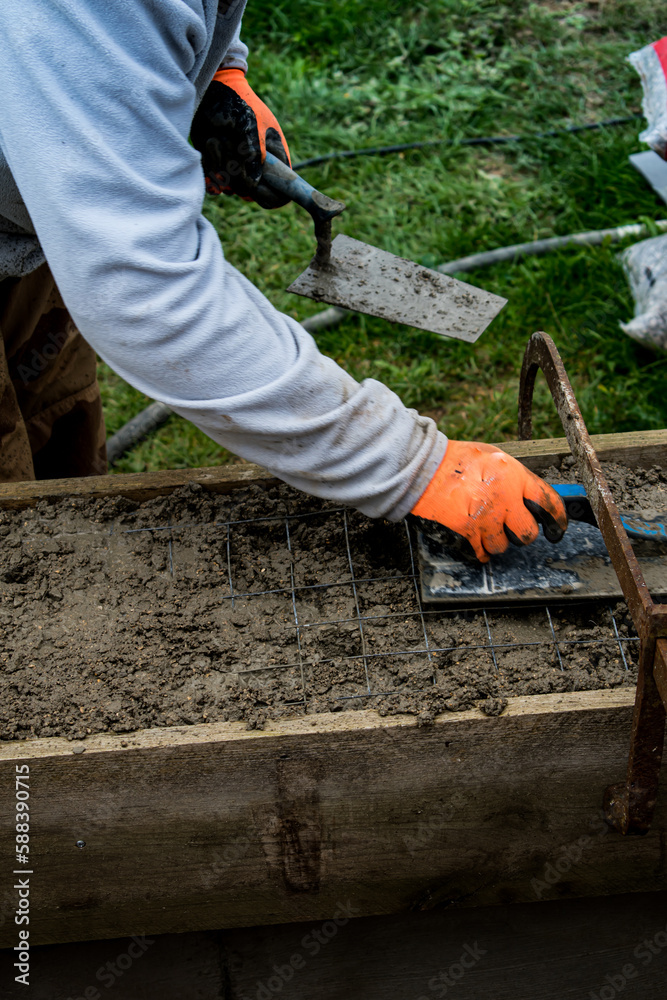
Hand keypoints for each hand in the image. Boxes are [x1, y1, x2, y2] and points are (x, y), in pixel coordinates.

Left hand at [191, 68, 290, 208]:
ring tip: (217, 140)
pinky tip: (209, 150)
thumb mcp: (250, 125)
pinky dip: (208, 170)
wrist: (211, 90)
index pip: (282, 192)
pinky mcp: (218, 167)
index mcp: (274, 159)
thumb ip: (254, 154)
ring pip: (230, 188)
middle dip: (238, 177)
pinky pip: (214, 184)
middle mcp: (256, 169)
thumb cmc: (238, 103)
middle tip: (231, 152)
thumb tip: (254, 185)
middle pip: (251, 194)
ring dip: (220, 166)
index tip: (256, 187)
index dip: (271, 196)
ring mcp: (236, 170)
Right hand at [410, 441, 566, 562]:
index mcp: (514, 475)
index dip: (558, 519)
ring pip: (503, 547)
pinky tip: (478, 542)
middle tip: (514, 529)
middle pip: (527, 533)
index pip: (548, 502)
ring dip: (497, 542)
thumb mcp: (494, 456)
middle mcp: (503, 498)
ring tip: (487, 529)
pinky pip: (482, 552)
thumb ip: (515, 476)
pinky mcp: (467, 531)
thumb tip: (531, 497)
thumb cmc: (457, 459)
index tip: (557, 528)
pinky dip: (481, 551)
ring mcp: (485, 517)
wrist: (423, 467)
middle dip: (522, 534)